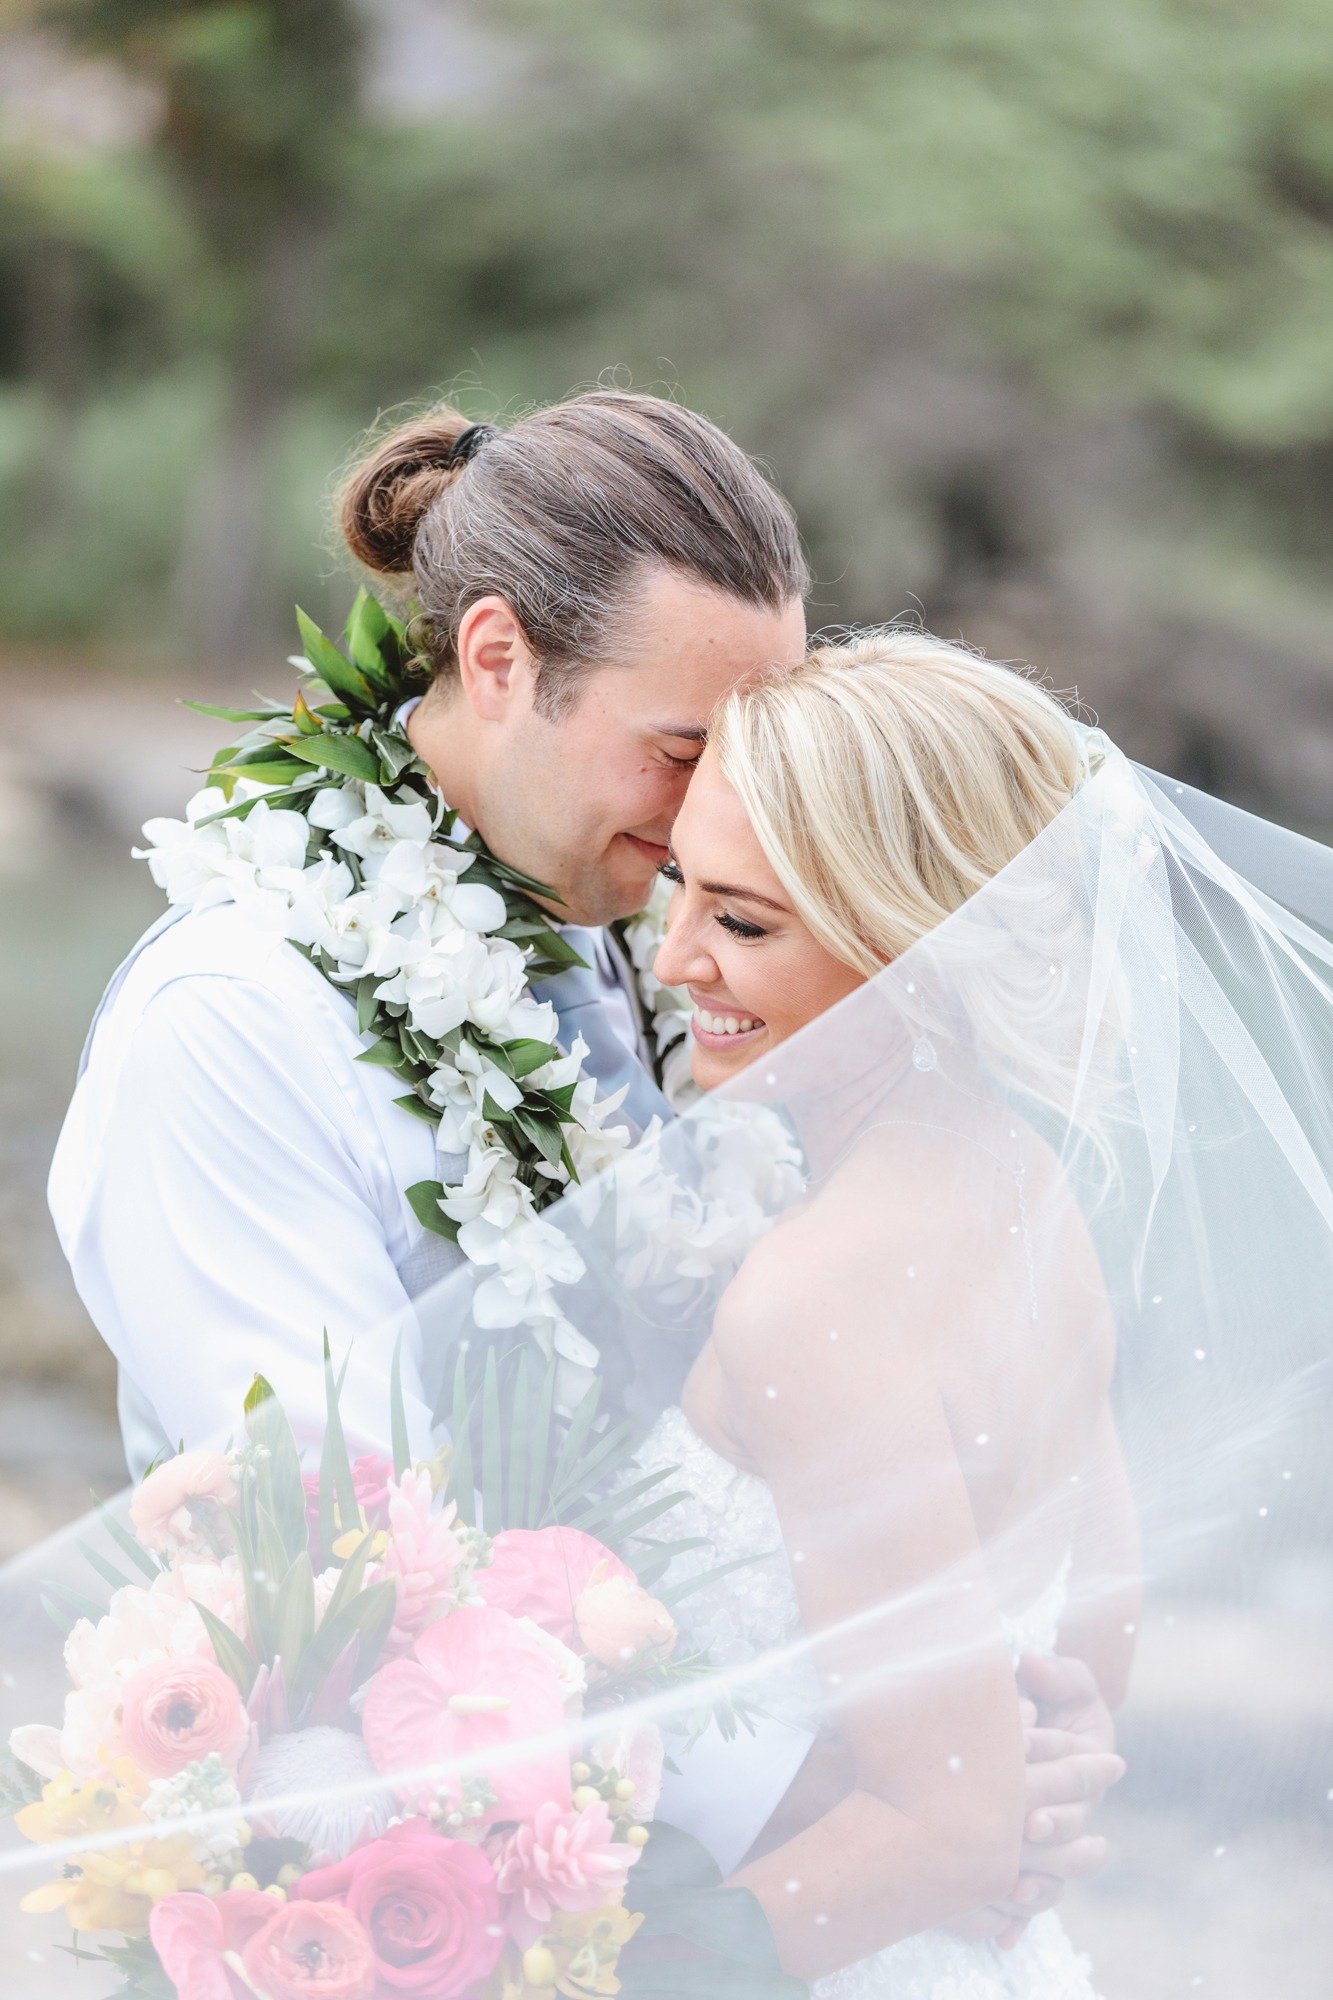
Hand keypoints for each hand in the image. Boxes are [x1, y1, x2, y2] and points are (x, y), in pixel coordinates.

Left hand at [982, 1653, 1122, 1947]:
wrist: (1042, 1714)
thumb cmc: (1050, 1690)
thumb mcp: (1060, 1676)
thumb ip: (1054, 1671)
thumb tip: (1031, 1663)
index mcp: (1089, 1764)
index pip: (1078, 1780)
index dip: (1060, 1793)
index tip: (1035, 1805)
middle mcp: (1075, 1804)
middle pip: (1068, 1829)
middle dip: (1050, 1834)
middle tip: (1026, 1832)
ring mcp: (1054, 1832)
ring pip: (1054, 1869)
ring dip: (1037, 1883)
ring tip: (1013, 1890)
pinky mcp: (1030, 1853)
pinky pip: (1031, 1894)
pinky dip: (1019, 1920)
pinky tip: (1003, 1939)